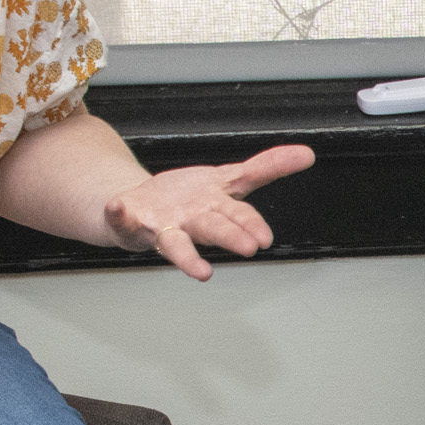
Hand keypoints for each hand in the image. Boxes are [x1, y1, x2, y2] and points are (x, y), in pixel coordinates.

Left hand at [106, 142, 313, 279]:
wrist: (142, 209)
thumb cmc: (187, 201)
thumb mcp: (231, 180)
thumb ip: (268, 167)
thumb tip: (308, 153)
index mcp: (216, 209)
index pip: (239, 215)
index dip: (250, 226)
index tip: (263, 240)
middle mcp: (192, 222)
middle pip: (213, 229)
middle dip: (230, 238)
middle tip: (249, 248)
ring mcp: (162, 226)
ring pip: (176, 243)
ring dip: (186, 257)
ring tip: (198, 271)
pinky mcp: (132, 223)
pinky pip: (123, 219)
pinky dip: (118, 215)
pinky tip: (116, 207)